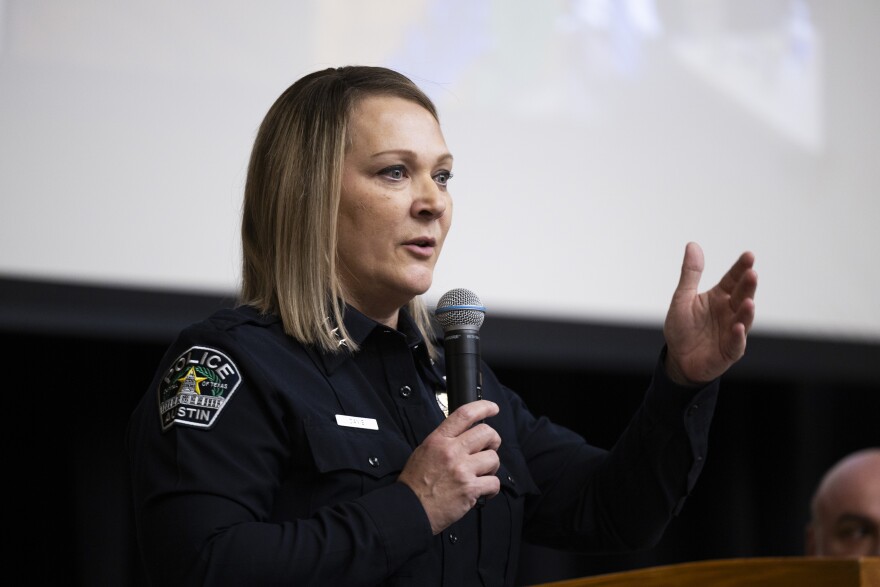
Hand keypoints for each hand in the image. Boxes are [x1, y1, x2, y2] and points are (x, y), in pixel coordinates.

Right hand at [397, 400, 500, 533]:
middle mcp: (451, 451)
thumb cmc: (415, 483)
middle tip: (489, 448)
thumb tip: (464, 435)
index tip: (493, 408)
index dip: (483, 407)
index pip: (465, 414)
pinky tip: (483, 490)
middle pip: (486, 433)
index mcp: (439, 440)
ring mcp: (462, 470)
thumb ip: (444, 441)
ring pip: (493, 458)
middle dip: (493, 440)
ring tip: (482, 473)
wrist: (410, 508)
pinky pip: (494, 482)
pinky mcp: (469, 489)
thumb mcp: (424, 451)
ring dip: (491, 466)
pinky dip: (491, 487)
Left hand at [663, 242, 757, 384]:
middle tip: (752, 274)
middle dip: (747, 286)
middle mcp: (730, 312)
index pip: (733, 279)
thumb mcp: (682, 298)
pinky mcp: (730, 351)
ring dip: (746, 311)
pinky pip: (736, 343)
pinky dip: (738, 336)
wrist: (678, 359)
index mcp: (719, 297)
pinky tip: (737, 328)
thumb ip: (690, 274)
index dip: (741, 268)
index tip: (749, 255)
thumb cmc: (682, 328)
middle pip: (741, 296)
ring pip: (743, 319)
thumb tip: (692, 245)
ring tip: (748, 301)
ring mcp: (733, 331)